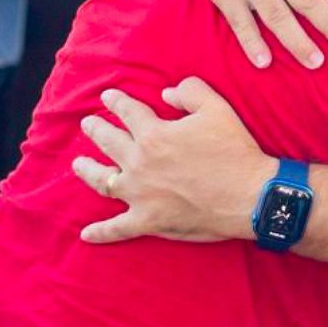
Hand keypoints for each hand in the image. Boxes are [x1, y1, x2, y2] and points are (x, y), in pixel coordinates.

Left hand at [72, 80, 272, 243]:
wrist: (249, 196)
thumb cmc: (234, 151)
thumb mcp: (217, 108)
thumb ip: (189, 91)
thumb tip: (165, 93)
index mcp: (153, 135)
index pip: (127, 112)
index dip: (116, 102)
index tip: (107, 96)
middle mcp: (139, 164)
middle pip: (108, 142)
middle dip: (95, 130)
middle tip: (87, 124)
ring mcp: (140, 195)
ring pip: (102, 181)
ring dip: (88, 171)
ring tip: (78, 164)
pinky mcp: (148, 221)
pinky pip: (117, 228)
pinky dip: (101, 232)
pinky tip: (86, 234)